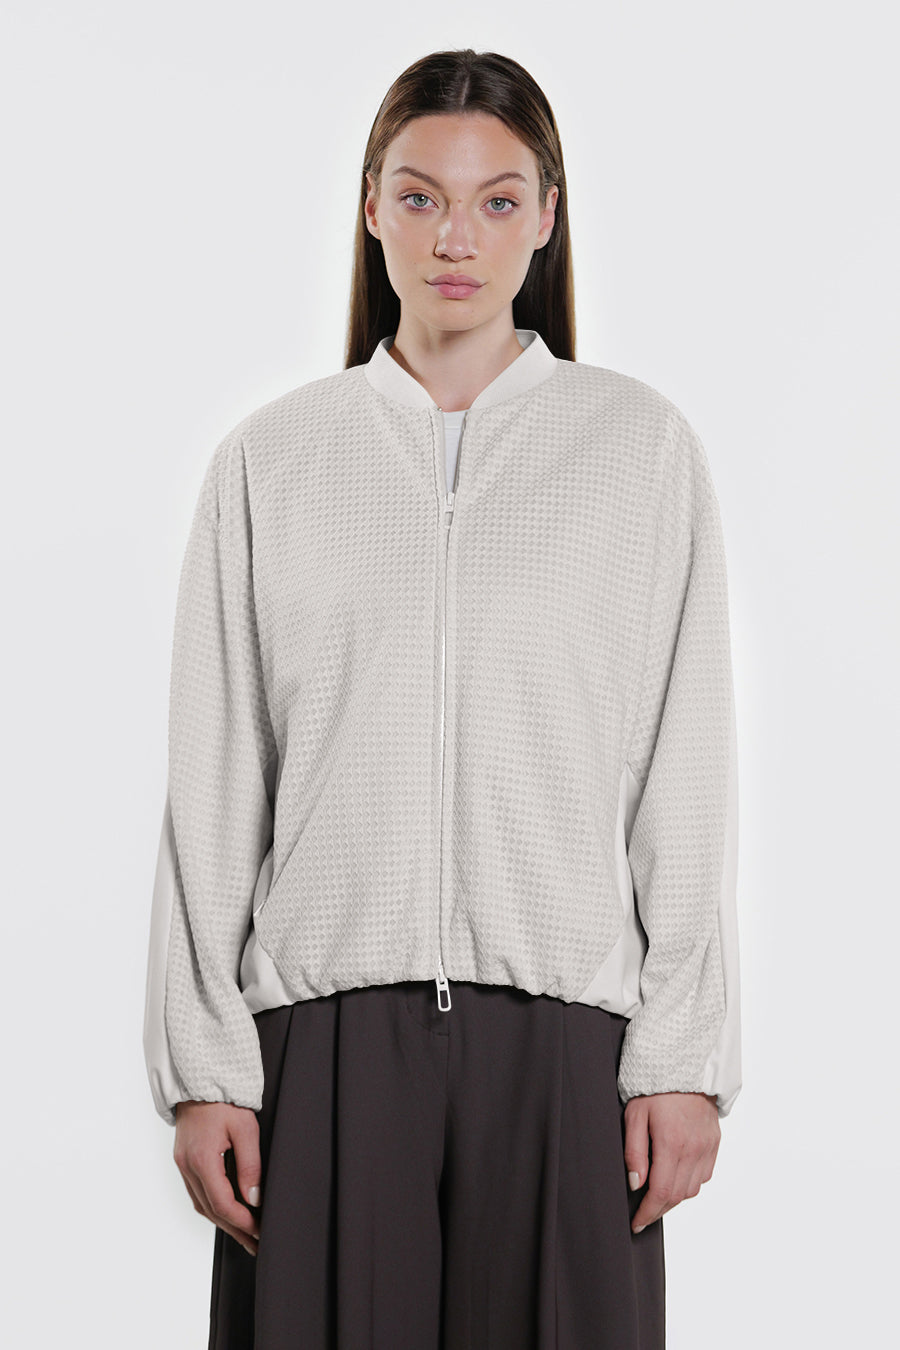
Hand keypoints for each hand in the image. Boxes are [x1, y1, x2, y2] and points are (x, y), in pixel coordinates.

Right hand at [173, 1101, 261, 1255]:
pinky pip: (197, 1192)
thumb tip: (254, 1198)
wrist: (201, 1079)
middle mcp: (187, 1166)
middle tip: (256, 1244)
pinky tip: (227, 1213)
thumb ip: (250, 1165)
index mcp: (202, 1159)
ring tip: (245, 1235)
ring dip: (224, 1222)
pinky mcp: (184, 1160)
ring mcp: (183, 1164)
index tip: (260, 1231)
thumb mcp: (246, 1128)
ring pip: (202, 1204)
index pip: (222, 1203)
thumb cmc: (225, 1099)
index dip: (242, 1221)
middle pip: (211, 1210)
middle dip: (235, 1230)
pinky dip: (213, 1206)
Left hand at [623, 1091, 719, 1232]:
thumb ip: (634, 1151)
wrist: (684, 1067)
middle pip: (678, 1196)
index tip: (636, 1223)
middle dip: (658, 1210)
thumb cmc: (654, 1089)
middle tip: (643, 1214)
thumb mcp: (635, 1115)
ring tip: (657, 1196)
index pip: (661, 1192)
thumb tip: (636, 1183)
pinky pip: (704, 1175)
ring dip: (674, 1198)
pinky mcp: (715, 1143)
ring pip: (692, 1189)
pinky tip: (675, 1177)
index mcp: (672, 1143)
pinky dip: (689, 1183)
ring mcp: (708, 1147)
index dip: (648, 1212)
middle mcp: (694, 1149)